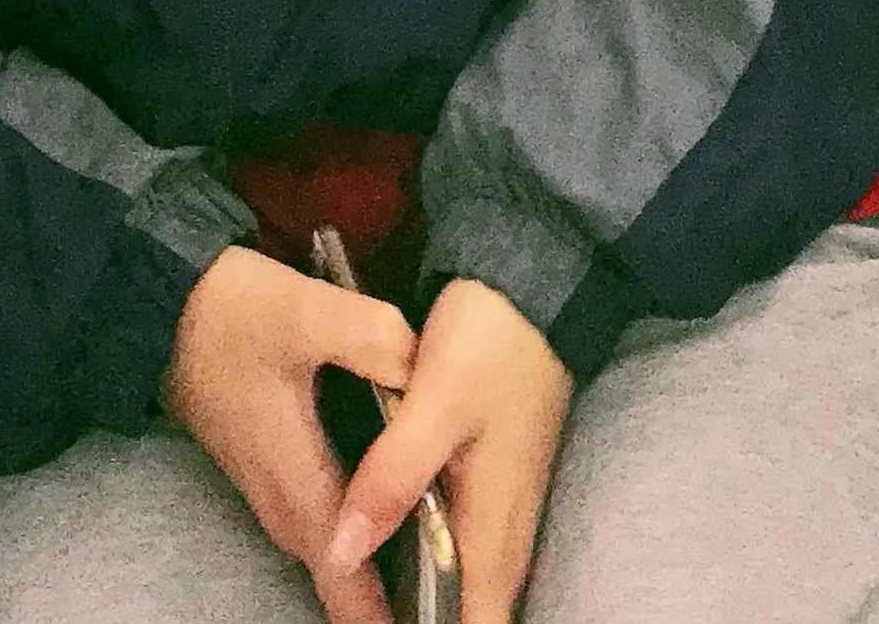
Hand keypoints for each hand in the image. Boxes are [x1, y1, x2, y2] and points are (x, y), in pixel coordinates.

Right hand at [164, 248, 424, 623]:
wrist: (154, 305)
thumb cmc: (224, 313)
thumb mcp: (303, 311)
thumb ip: (372, 338)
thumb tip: (424, 369)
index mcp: (297, 477)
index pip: (346, 574)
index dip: (379, 615)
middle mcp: (281, 499)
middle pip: (340, 580)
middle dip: (383, 609)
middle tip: (440, 617)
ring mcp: (268, 488)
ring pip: (326, 558)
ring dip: (367, 586)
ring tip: (422, 599)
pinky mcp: (266, 470)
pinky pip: (316, 531)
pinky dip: (351, 553)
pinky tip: (390, 546)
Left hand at [332, 279, 571, 623]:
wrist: (533, 287)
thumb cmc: (490, 343)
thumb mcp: (433, 405)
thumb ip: (391, 479)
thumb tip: (344, 553)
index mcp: (494, 514)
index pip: (482, 615)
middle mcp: (509, 518)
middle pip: (481, 604)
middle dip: (441, 620)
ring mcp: (508, 496)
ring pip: (477, 574)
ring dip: (445, 599)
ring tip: (391, 611)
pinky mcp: (497, 474)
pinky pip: (474, 542)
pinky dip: (448, 565)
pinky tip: (411, 562)